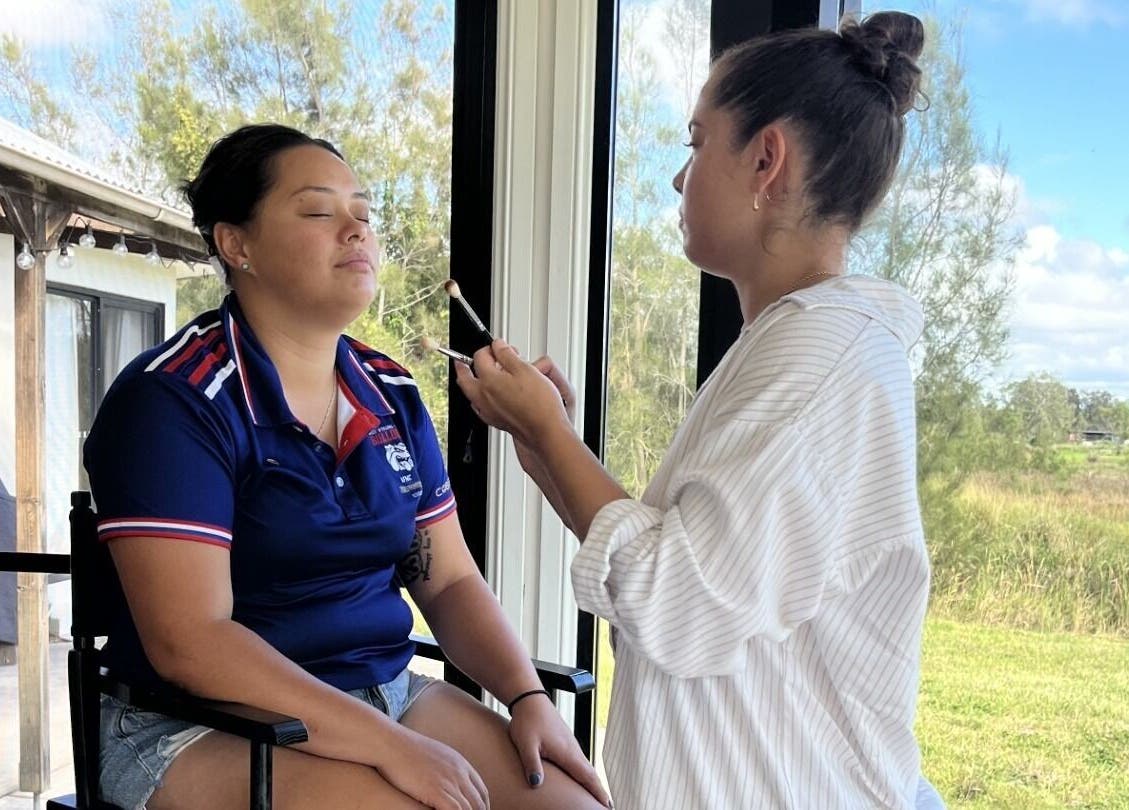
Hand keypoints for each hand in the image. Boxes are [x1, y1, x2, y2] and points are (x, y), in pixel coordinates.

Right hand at [376, 726, 489, 808]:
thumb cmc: (405, 749)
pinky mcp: (437, 791)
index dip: (482, 806)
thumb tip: (443, 779)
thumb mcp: (433, 755)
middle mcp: (459, 773)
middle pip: (479, 803)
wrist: (391, 743)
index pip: (481, 791)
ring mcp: (450, 781)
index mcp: (460, 764)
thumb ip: (444, 768)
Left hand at [455, 340, 570, 446]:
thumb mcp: (525, 369)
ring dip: (471, 382)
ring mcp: (487, 410)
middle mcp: (483, 396)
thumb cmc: (538, 403)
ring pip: (470, 393)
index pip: (480, 356)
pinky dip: (480, 398)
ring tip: (476, 376)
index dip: (490, 348)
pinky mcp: (495, 421)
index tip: (498, 347)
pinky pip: (479, 407)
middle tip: (462, 360)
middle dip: (463, 366)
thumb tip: (498, 346)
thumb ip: (507, 355)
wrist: (545, 429)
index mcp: (488, 380)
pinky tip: (488, 396)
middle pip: (464, 377)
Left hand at [508, 694, 612, 806]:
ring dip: (592, 782)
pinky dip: (584, 773)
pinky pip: (579, 761)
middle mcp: (572, 749)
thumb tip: (536, 784)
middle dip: (599, 790)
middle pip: (590, 773)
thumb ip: (532, 764)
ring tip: (597, 796)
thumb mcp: (526, 744)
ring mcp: (570, 744)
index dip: (598, 792)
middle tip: (607, 806)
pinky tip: (580, 777)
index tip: (608, 805)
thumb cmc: (528, 720)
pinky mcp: (565, 741)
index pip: (587, 776)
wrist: (530, 698)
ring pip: (585, 767)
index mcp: (567, 751)